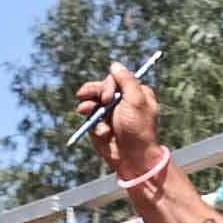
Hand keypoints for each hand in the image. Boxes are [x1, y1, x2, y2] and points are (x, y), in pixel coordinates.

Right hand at [77, 62, 165, 184]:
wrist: (133, 158)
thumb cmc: (138, 129)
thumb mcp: (136, 100)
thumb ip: (126, 80)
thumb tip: (114, 64)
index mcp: (134, 93)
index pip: (115, 78)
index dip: (108, 85)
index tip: (109, 97)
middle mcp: (121, 101)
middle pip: (101, 88)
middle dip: (94, 92)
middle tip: (98, 102)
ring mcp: (110, 114)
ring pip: (91, 101)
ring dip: (88, 106)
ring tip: (84, 110)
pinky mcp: (100, 126)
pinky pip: (90, 119)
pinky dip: (94, 124)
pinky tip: (102, 132)